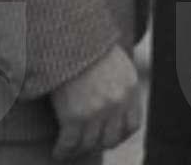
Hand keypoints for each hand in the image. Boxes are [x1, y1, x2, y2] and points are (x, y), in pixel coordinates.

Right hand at [50, 42, 139, 160]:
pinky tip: (58, 151)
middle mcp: (116, 103)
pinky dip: (63, 151)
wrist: (72, 39)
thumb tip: (115, 106)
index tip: (107, 136)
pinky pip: (69, 144)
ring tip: (70, 148)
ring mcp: (97, 111)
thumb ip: (120, 86)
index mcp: (130, 89)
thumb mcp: (117, 64)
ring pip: (89, 145)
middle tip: (86, 142)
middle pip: (110, 139)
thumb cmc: (90, 49)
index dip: (119, 135)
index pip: (132, 126)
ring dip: (78, 149)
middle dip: (98, 142)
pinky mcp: (75, 116)